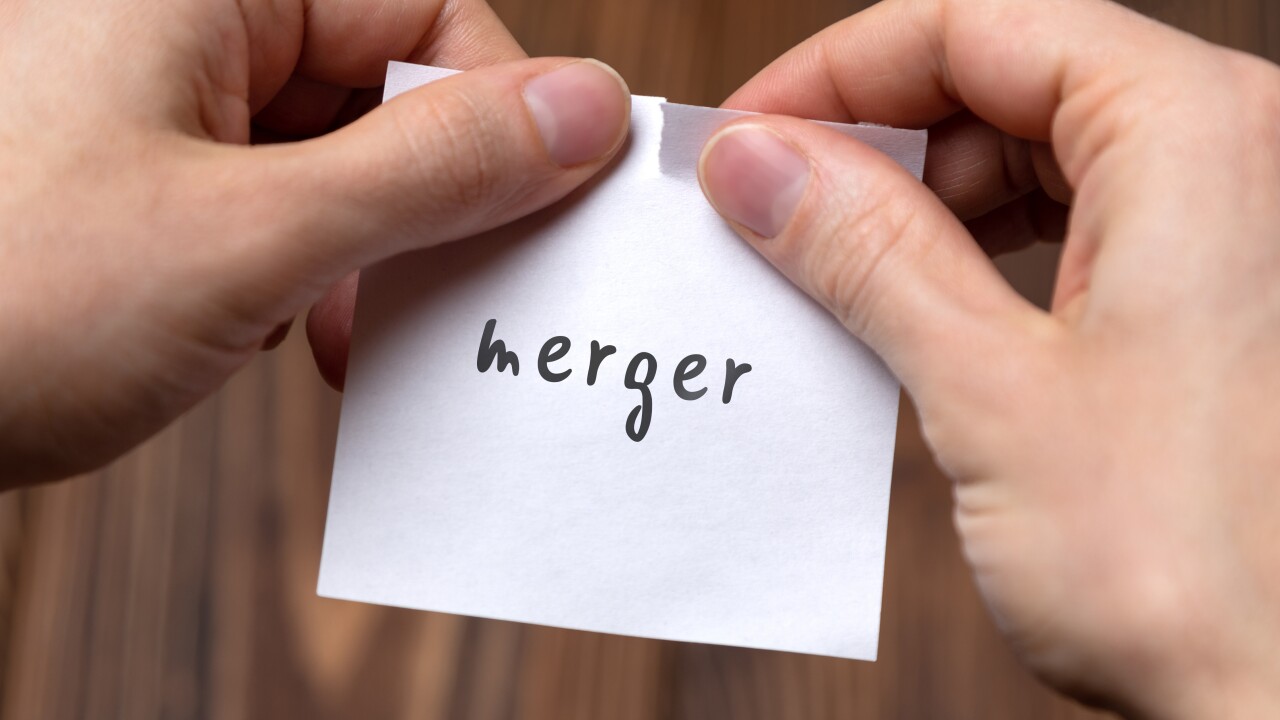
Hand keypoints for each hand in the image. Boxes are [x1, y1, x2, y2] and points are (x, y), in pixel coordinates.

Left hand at [0, 0, 629, 485]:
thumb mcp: (253, 237)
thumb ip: (434, 168)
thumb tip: (588, 110)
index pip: (422, 7)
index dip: (500, 107)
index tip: (544, 208)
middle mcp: (180, 22)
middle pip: (383, 80)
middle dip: (425, 201)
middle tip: (433, 297)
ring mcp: (158, 101)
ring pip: (339, 151)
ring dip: (367, 250)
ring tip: (335, 333)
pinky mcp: (145, 173)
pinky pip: (279, 197)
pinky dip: (309, 269)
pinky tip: (280, 333)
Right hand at [697, 0, 1279, 715]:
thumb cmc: (1197, 570)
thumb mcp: (988, 389)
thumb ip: (865, 252)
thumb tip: (756, 164)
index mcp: (1197, 132)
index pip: (976, 23)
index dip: (837, 73)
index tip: (746, 139)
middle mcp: (1235, 155)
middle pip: (1008, 81)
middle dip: (872, 141)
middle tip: (767, 212)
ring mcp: (1232, 227)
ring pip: (1038, 157)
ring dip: (918, 204)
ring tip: (825, 271)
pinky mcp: (1216, 299)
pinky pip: (1074, 230)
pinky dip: (980, 256)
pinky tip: (913, 310)